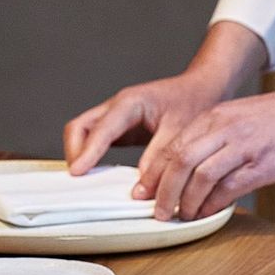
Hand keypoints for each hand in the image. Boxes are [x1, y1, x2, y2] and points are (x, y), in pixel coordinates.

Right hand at [64, 72, 222, 176]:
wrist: (200, 89)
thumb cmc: (192, 102)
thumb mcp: (180, 129)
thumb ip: (161, 156)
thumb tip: (142, 185)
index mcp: (130, 102)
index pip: (101, 128)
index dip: (88, 151)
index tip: (77, 172)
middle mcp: (117, 107)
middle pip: (80, 127)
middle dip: (75, 152)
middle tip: (78, 179)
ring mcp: (115, 117)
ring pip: (83, 133)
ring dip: (80, 154)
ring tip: (86, 180)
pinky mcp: (119, 129)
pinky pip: (96, 141)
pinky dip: (92, 157)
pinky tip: (99, 176)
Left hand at [134, 37, 274, 220]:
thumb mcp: (238, 118)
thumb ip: (214, 139)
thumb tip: (190, 172)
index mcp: (214, 117)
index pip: (172, 146)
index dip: (154, 173)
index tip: (143, 193)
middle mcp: (224, 128)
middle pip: (179, 160)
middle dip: (163, 190)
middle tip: (157, 212)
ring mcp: (244, 145)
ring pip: (200, 175)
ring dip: (186, 201)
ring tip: (181, 217)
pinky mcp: (265, 164)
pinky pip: (229, 187)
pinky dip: (213, 205)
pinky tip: (207, 214)